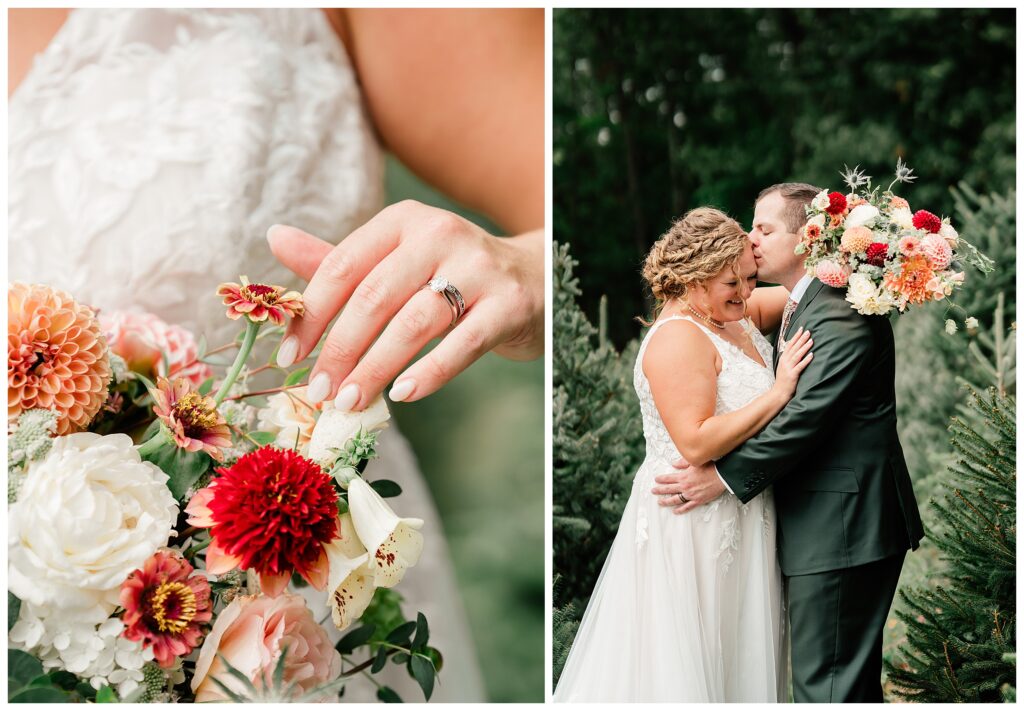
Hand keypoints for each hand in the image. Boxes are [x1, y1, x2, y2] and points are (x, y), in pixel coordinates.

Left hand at [267, 201, 543, 409]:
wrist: (535, 278)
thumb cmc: (452, 275)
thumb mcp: (397, 260)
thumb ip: (339, 259)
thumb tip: (273, 237)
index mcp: (403, 220)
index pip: (343, 266)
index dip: (310, 315)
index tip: (289, 357)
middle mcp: (440, 233)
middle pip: (374, 296)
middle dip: (339, 349)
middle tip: (317, 392)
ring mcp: (479, 267)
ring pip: (414, 322)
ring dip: (376, 367)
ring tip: (350, 401)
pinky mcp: (510, 303)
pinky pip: (463, 343)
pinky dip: (430, 373)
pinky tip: (403, 395)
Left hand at [651, 457, 725, 513]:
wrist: (721, 477)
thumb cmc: (709, 467)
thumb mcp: (694, 462)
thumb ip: (682, 462)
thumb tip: (673, 464)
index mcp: (683, 476)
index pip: (668, 478)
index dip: (661, 479)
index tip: (656, 479)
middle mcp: (685, 486)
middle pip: (668, 489)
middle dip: (659, 490)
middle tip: (653, 491)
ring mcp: (691, 495)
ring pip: (675, 500)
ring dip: (666, 501)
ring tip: (660, 502)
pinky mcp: (698, 501)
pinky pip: (687, 507)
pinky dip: (680, 510)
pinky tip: (675, 511)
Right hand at [772, 327, 813, 399]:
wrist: (779, 393)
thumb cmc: (783, 380)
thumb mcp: (783, 367)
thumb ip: (788, 359)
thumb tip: (794, 350)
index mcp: (783, 359)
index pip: (789, 345)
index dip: (796, 336)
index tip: (801, 329)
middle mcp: (785, 362)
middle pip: (794, 348)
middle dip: (801, 339)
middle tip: (808, 331)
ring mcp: (788, 368)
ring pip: (797, 355)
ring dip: (804, 347)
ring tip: (811, 340)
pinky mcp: (793, 375)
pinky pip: (800, 366)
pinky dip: (806, 360)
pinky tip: (812, 355)